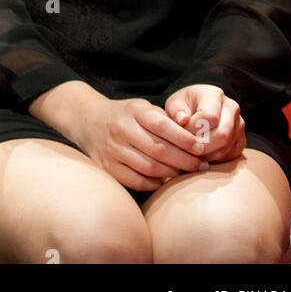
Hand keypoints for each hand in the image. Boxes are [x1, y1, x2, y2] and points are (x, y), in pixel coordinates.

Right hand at [76, 95, 214, 191]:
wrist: (88, 120)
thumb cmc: (126, 116)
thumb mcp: (142, 108)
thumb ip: (165, 120)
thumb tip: (196, 139)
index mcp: (134, 110)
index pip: (163, 126)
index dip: (185, 139)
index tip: (201, 148)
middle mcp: (121, 129)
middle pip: (159, 150)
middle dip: (185, 160)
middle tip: (202, 166)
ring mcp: (113, 150)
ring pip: (150, 168)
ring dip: (173, 173)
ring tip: (186, 173)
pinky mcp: (108, 168)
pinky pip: (137, 181)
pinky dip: (155, 183)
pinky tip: (165, 180)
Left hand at [164, 85, 245, 163]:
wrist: (197, 109)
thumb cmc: (184, 106)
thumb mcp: (175, 103)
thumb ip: (175, 111)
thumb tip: (182, 120)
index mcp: (214, 95)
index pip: (210, 117)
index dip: (194, 130)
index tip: (181, 134)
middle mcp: (232, 108)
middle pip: (223, 134)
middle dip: (203, 146)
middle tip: (188, 149)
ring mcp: (239, 124)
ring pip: (227, 147)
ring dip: (208, 155)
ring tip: (193, 153)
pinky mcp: (241, 139)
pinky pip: (232, 155)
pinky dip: (217, 160)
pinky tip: (204, 155)